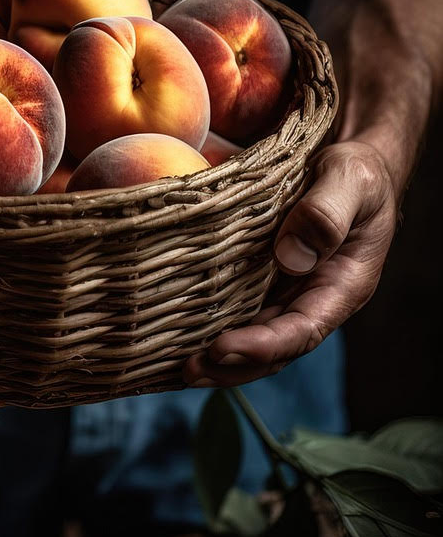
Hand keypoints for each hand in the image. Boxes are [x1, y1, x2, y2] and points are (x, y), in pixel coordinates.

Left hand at [183, 141, 397, 387]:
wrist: (353, 166)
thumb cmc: (358, 172)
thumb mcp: (350, 180)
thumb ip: (327, 214)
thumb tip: (290, 256)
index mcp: (343, 286)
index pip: (303, 331)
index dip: (262, 346)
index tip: (222, 348)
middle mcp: (314, 299)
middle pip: (274, 349)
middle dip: (231, 365)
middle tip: (188, 370)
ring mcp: (289, 292)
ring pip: (254, 336)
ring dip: (218, 357)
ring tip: (178, 366)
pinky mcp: (266, 278)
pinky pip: (240, 309)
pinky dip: (212, 325)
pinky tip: (178, 332)